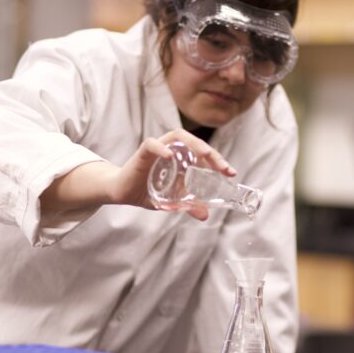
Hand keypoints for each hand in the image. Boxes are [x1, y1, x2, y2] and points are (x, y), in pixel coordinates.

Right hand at [110, 129, 236, 220]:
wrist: (122, 192)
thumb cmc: (148, 191)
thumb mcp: (172, 200)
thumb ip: (189, 205)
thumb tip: (206, 216)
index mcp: (182, 158)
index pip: (204, 153)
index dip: (218, 161)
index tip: (230, 173)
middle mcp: (172, 149)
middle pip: (195, 142)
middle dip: (212, 153)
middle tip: (223, 168)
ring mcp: (158, 149)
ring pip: (178, 136)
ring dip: (194, 144)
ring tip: (206, 154)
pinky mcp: (142, 153)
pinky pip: (152, 145)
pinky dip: (162, 149)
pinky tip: (170, 157)